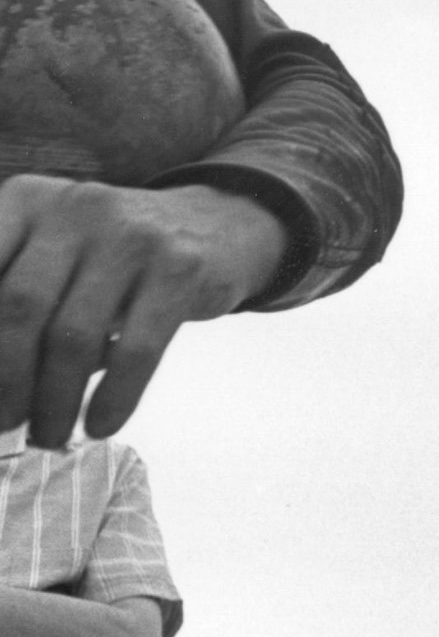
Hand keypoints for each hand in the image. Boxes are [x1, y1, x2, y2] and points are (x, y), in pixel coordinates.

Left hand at [0, 179, 286, 445]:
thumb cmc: (112, 259)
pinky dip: (113, 398)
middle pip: (19, 307)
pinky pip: (136, 349)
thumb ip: (15, 304)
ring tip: (49, 435)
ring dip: (53, 402)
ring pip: (73, 335)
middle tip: (3, 424)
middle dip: (6, 379)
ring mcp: (132, 235)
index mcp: (27, 201)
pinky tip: (101, 425)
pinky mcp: (181, 267)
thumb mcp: (55, 255)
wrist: (218, 226)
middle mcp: (76, 207)